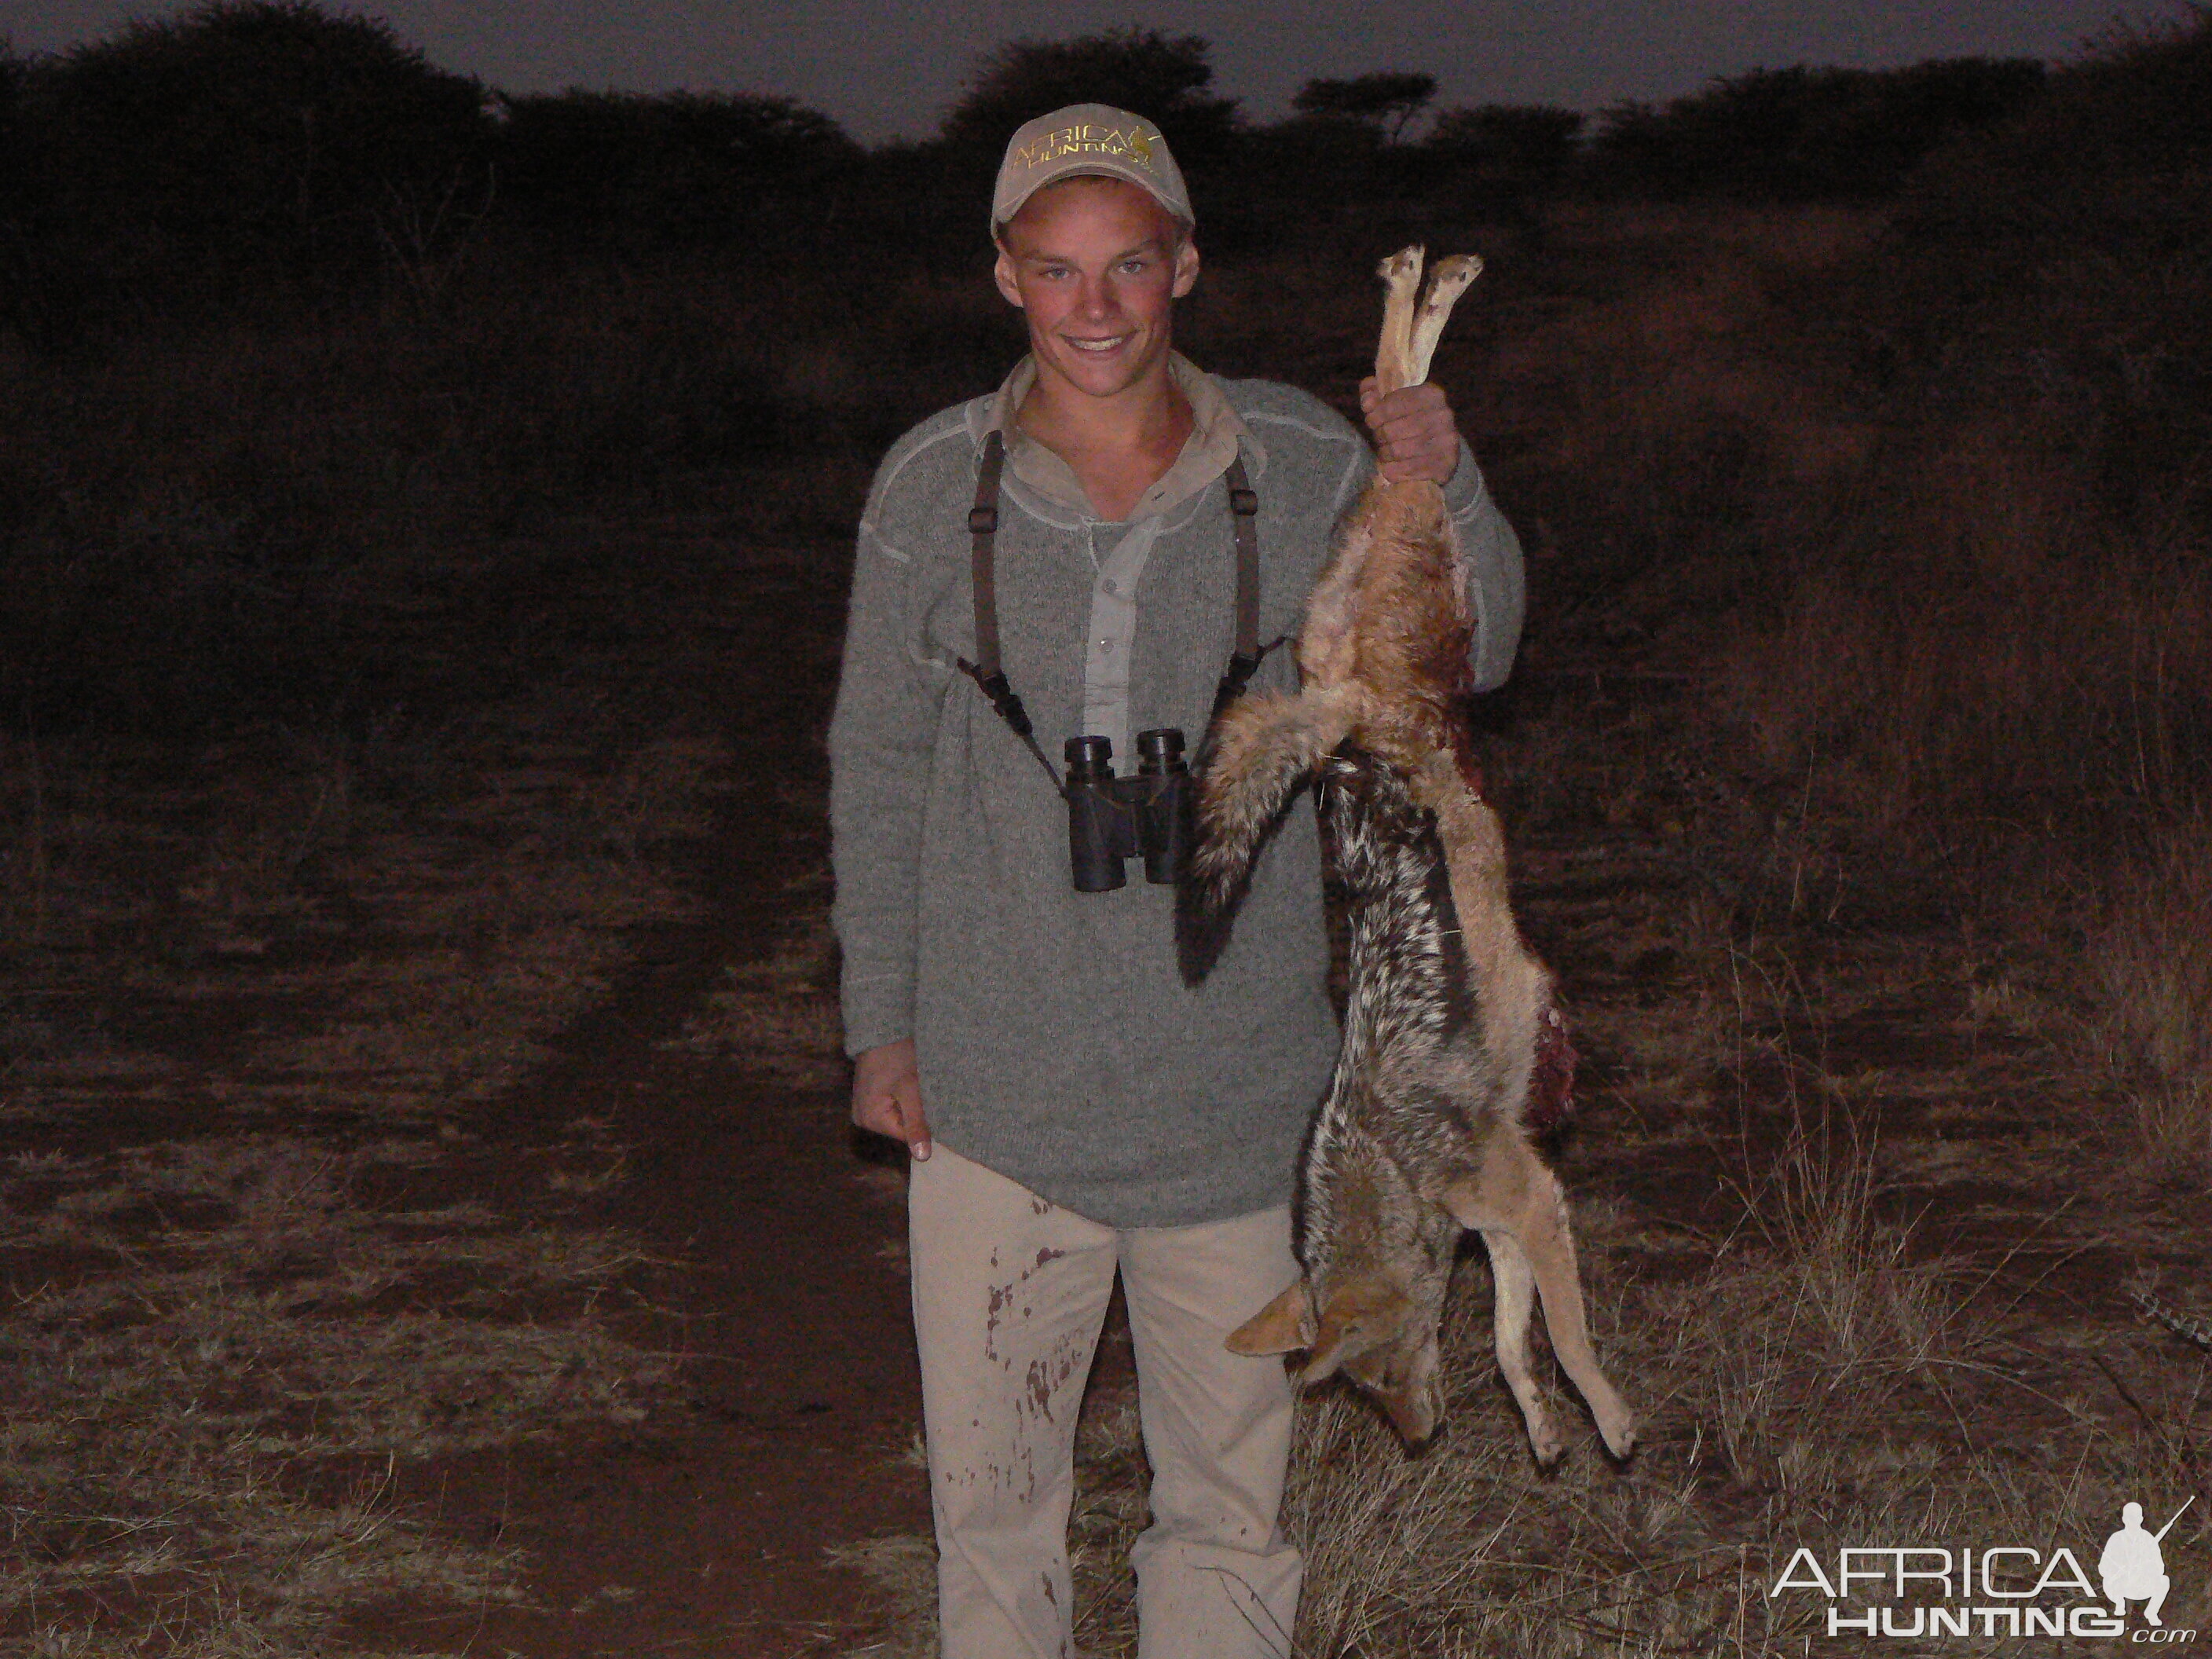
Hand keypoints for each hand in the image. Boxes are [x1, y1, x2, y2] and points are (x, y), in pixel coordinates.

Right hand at [852, 1038, 930, 1160]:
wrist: (883, 1027)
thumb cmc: (897, 1056)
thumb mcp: (911, 1090)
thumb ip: (916, 1124)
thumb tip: (922, 1157)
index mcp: (870, 1120)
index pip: (907, 1135)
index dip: (924, 1121)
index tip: (931, 1102)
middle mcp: (862, 1117)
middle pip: (901, 1126)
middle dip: (916, 1111)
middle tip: (921, 1088)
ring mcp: (863, 1106)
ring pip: (898, 1115)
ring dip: (911, 1103)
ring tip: (914, 1083)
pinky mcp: (869, 1095)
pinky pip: (891, 1105)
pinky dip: (903, 1096)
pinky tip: (907, 1081)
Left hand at [1359, 378, 1463, 484]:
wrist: (1443, 449)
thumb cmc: (1413, 420)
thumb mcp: (1396, 400)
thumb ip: (1374, 393)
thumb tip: (1367, 401)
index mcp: (1430, 394)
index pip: (1390, 405)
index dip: (1375, 416)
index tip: (1371, 422)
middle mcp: (1442, 415)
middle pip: (1391, 431)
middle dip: (1379, 437)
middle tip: (1380, 440)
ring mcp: (1446, 441)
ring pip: (1397, 451)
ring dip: (1385, 454)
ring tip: (1385, 453)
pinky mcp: (1445, 465)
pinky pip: (1406, 470)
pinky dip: (1393, 470)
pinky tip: (1392, 467)